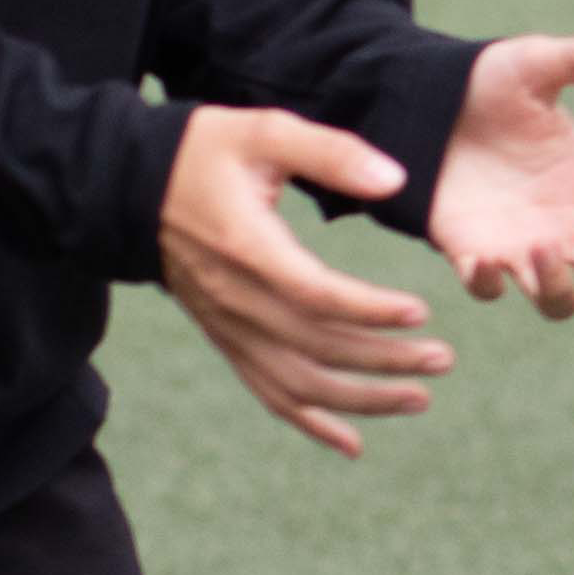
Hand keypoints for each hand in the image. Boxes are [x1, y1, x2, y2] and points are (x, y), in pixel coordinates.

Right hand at [161, 107, 448, 455]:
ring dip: (360, 399)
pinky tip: (354, 443)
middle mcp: (234, 299)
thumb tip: (394, 179)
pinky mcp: (225, 337)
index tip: (421, 312)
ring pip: (296, 382)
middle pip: (315, 347)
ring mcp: (227, 326)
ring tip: (420, 398)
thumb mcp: (265, 131)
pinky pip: (267, 391)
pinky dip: (310, 422)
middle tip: (445, 360)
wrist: (128, 187)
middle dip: (384, 360)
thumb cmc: (204, 152)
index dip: (368, 309)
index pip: (313, 295)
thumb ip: (331, 153)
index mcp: (247, 247)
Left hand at [422, 36, 573, 320]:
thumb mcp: (535, 61)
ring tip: (542, 248)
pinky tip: (484, 259)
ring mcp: (522, 247)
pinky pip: (489, 290)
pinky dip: (489, 283)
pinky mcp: (473, 256)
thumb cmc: (487, 84)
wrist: (418, 105)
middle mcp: (567, 222)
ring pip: (560, 301)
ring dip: (559, 286)